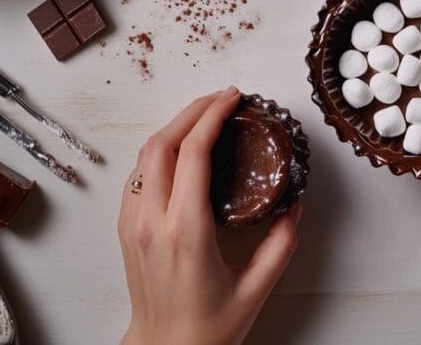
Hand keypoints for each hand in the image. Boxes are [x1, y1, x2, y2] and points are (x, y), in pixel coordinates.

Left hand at [118, 87, 300, 344]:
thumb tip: (294, 205)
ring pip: (145, 155)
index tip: (233, 98)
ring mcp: (132, 224)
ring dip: (175, 127)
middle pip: (162, 143)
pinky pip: (139, 174)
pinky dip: (161, 150)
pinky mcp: (126, 228)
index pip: (193, 154)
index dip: (213, 117)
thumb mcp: (257, 288)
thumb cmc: (207, 328)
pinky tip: (183, 149)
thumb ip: (281, 243)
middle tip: (223, 98)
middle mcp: (152, 222)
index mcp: (185, 232)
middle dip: (193, 110)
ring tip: (205, 116)